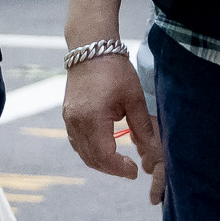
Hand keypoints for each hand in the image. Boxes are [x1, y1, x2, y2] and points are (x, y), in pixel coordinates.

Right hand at [64, 51, 164, 203]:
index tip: (134, 172)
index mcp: (93, 118)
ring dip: (99, 161)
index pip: (104, 156)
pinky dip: (89, 150)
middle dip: (111, 168)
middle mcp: (76, 121)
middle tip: (129, 169)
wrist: (91, 48)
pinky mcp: (67, 114)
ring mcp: (69, 118)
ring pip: (81, 151)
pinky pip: (75, 141)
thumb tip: (152, 152)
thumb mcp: (134, 99)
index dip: (119, 169)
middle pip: (91, 158)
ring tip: (118, 160)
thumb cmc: (115, 71)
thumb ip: (142, 128)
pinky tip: (103, 147)